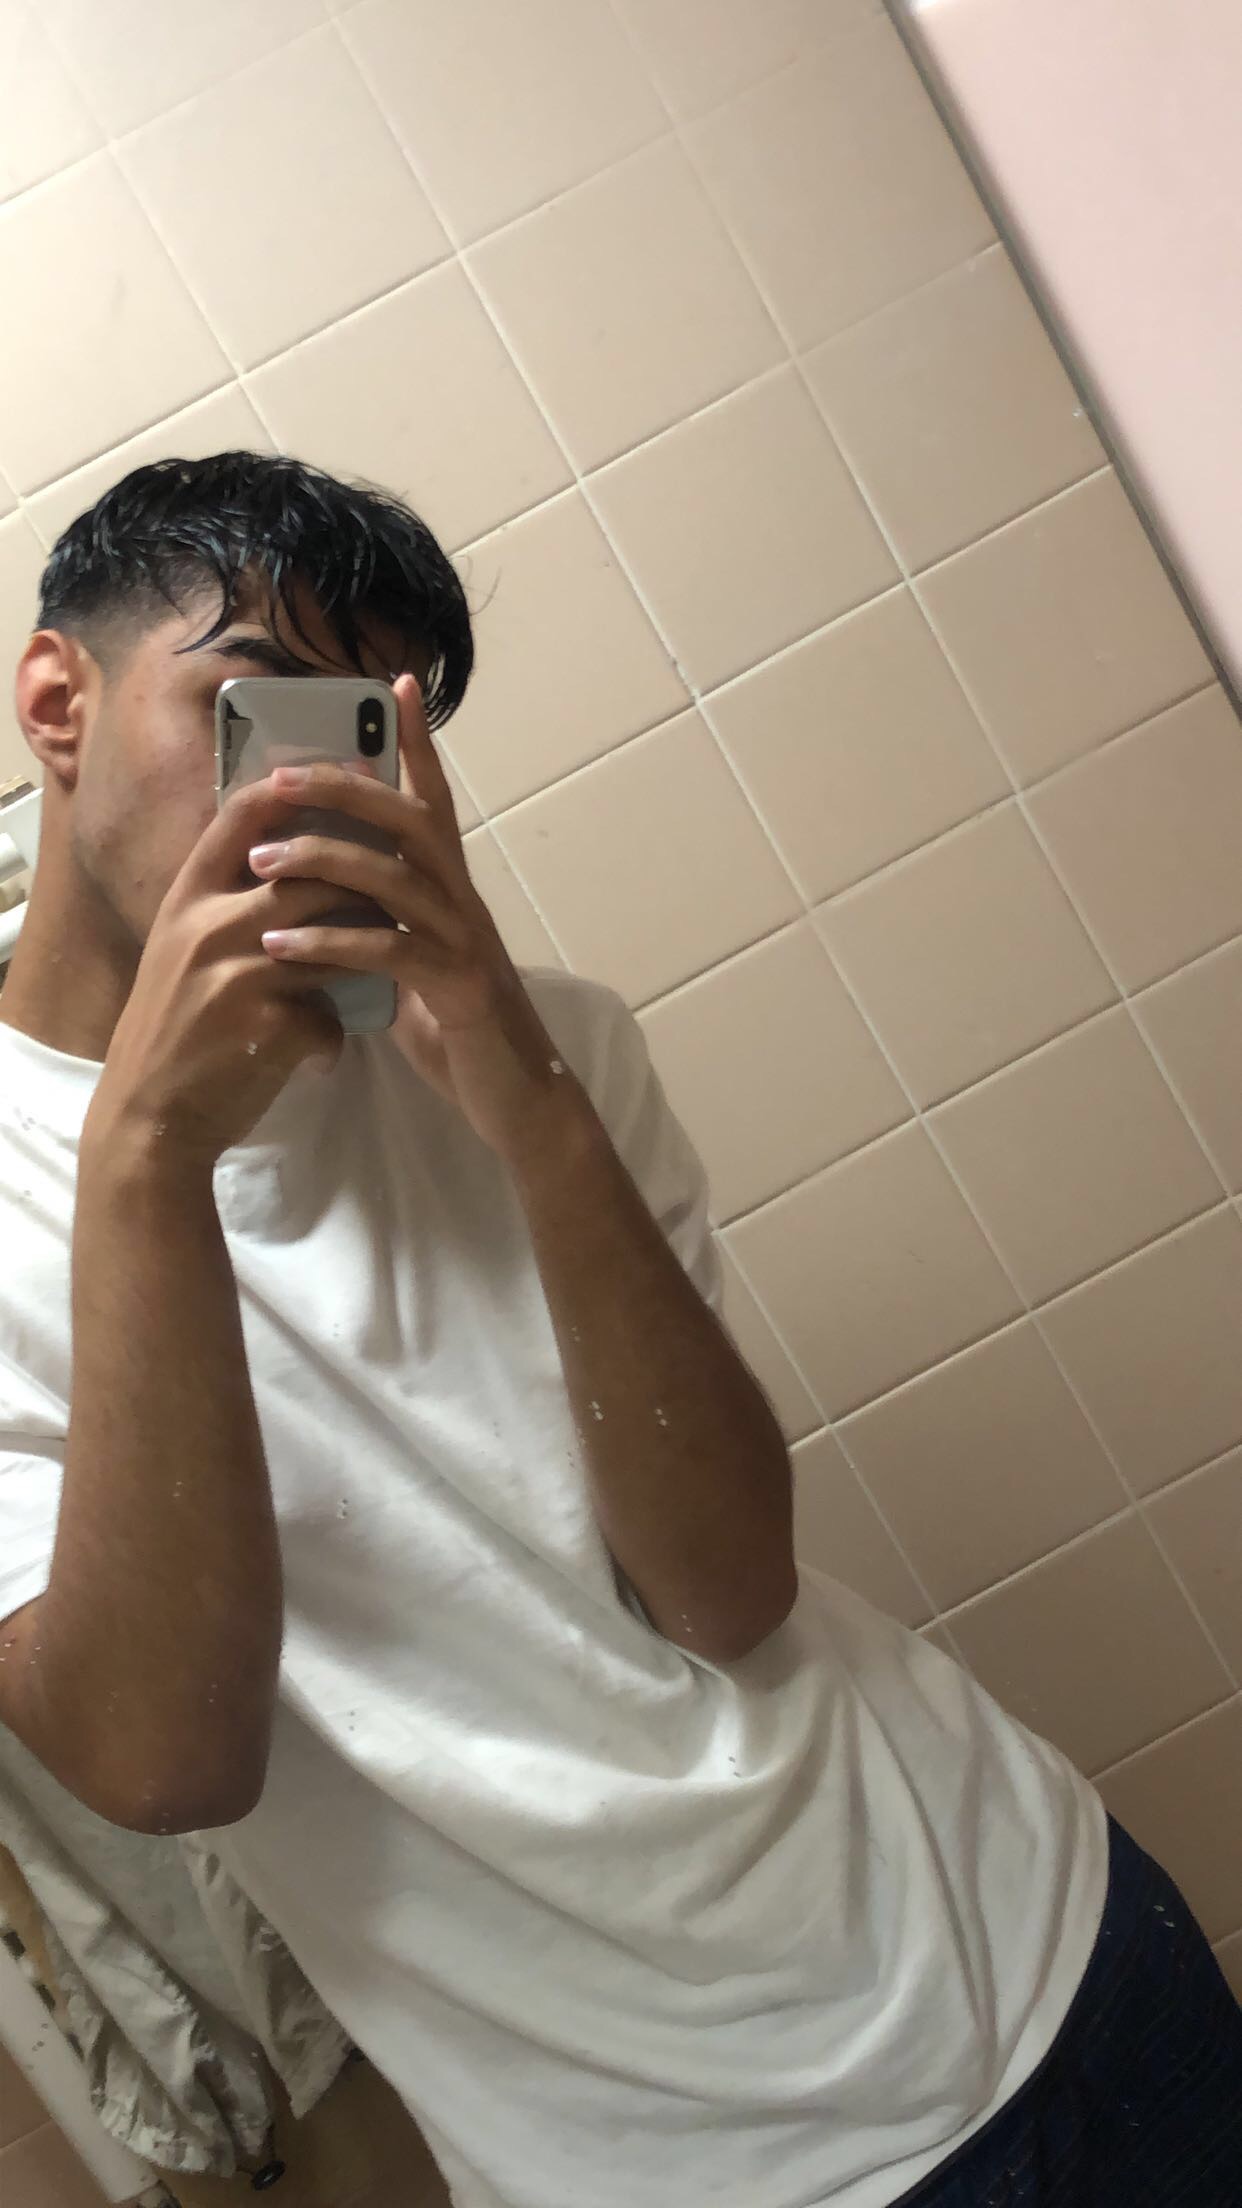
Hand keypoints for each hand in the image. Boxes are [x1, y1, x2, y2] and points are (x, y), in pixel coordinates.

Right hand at [89, 776, 356, 1168]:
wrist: (147, 1118)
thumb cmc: (172, 1030)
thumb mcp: (181, 952)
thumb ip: (225, 907)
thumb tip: (290, 862)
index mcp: (186, 900)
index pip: (240, 817)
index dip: (292, 792)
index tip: (337, 780)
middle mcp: (208, 926)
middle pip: (311, 875)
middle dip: (360, 886)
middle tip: (390, 898)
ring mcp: (238, 974)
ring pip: (336, 942)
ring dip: (361, 958)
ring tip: (371, 972)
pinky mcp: (267, 1026)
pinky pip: (331, 1016)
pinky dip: (333, 1039)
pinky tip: (321, 1056)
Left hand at [248, 674, 592, 1169]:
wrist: (519, 1100)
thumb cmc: (464, 1036)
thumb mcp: (418, 970)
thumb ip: (389, 929)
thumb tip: (341, 909)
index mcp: (452, 892)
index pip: (434, 802)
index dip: (417, 744)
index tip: (395, 684)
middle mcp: (463, 903)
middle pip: (410, 820)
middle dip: (345, 789)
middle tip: (280, 778)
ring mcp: (464, 942)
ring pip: (395, 877)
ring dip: (322, 863)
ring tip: (259, 865)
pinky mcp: (457, 987)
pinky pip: (388, 952)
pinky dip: (328, 945)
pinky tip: (278, 949)